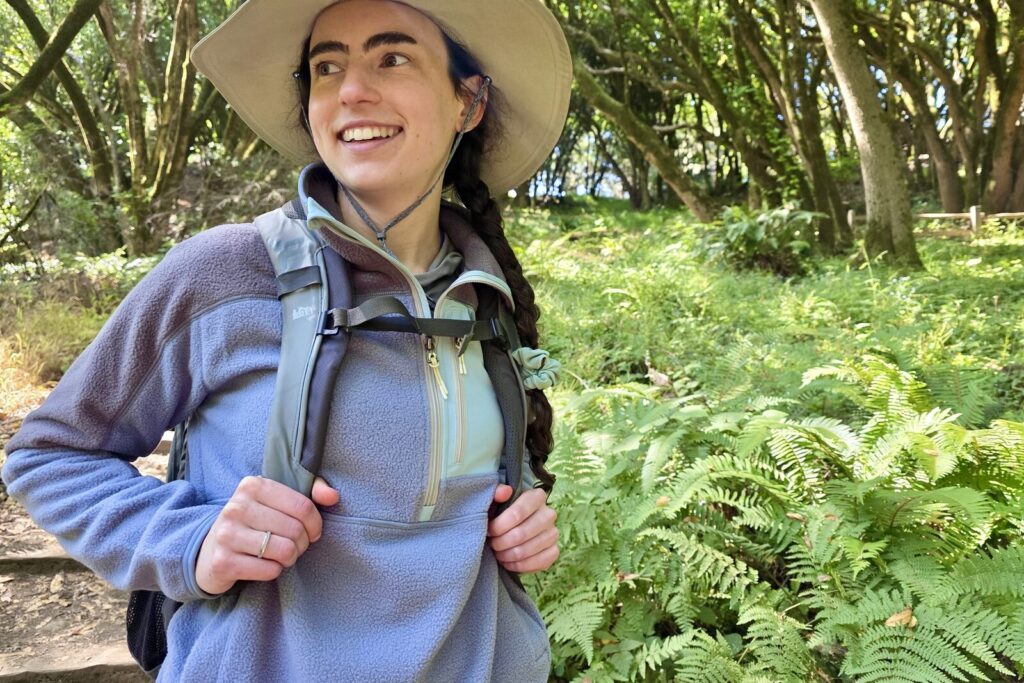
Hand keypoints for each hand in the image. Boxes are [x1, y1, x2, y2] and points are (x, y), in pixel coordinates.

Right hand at [195, 475, 338, 594]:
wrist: (208, 551)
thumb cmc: (253, 523)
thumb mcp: (277, 501)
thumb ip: (310, 492)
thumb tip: (333, 497)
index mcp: (253, 485)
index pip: (303, 506)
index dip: (315, 524)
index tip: (312, 532)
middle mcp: (237, 506)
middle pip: (295, 530)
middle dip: (302, 544)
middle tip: (293, 546)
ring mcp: (227, 534)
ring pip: (284, 550)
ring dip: (289, 558)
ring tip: (280, 555)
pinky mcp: (223, 562)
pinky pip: (269, 570)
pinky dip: (274, 571)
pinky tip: (263, 565)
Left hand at [487, 485, 558, 572]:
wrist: (515, 528)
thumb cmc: (503, 513)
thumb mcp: (496, 501)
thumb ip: (496, 493)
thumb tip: (504, 491)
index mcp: (536, 497)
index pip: (517, 514)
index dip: (498, 526)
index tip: (489, 531)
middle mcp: (549, 514)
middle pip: (520, 535)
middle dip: (500, 543)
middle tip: (492, 544)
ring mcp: (553, 533)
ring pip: (526, 551)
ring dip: (507, 556)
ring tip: (498, 553)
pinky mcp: (554, 551)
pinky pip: (536, 563)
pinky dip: (518, 566)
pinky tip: (509, 562)